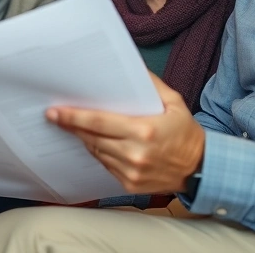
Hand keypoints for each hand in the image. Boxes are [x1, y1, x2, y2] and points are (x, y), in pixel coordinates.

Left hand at [46, 72, 204, 194]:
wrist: (200, 168)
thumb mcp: (174, 102)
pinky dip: (100, 153)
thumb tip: (132, 70)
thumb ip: (151, 85)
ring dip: (85, 138)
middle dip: (72, 126)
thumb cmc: (185, 132)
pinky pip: (105, 165)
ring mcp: (131, 171)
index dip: (73, 117)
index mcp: (143, 130)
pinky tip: (98, 142)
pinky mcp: (129, 184)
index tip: (55, 112)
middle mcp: (135, 153)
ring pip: (96, 152)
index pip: (98, 122)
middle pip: (92, 137)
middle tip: (54, 116)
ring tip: (76, 126)